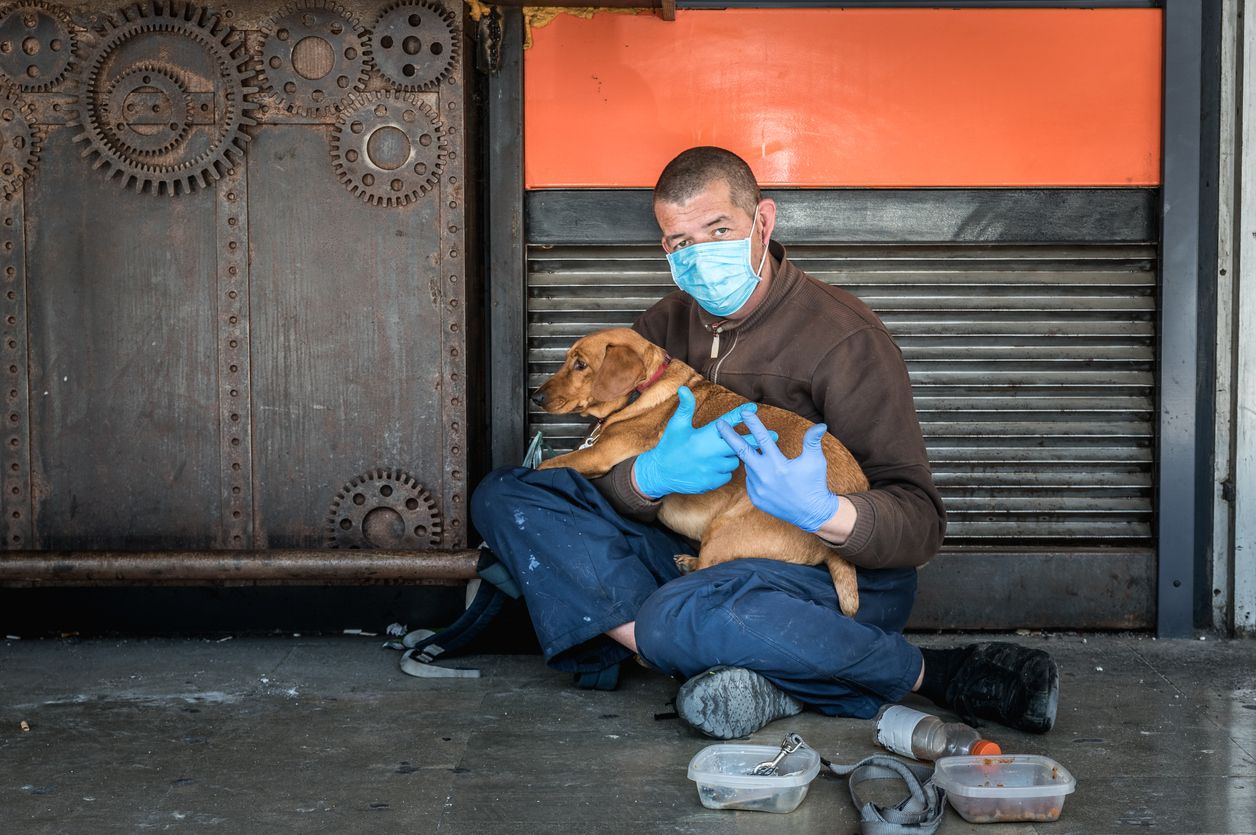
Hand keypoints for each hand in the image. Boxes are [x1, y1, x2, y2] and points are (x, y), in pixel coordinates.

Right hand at [633, 387, 772, 498]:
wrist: (660, 473)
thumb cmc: (669, 446)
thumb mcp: (676, 426)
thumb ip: (685, 407)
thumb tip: (684, 388)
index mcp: (704, 436)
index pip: (726, 423)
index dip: (740, 414)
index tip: (754, 408)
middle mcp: (710, 452)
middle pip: (741, 444)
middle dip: (757, 440)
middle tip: (776, 435)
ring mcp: (712, 468)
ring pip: (734, 461)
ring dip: (731, 457)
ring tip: (718, 454)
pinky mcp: (712, 482)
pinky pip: (726, 475)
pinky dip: (723, 471)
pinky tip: (713, 467)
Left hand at [716, 412, 839, 532]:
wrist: (812, 513)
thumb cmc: (814, 484)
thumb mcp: (816, 461)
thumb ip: (812, 441)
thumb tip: (820, 424)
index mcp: (778, 465)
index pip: (763, 439)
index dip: (753, 424)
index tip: (744, 412)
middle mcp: (765, 477)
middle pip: (742, 451)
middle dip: (729, 436)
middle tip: (719, 424)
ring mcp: (758, 489)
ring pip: (749, 467)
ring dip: (752, 459)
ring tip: (765, 461)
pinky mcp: (756, 499)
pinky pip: (750, 481)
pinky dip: (755, 475)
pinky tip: (767, 477)